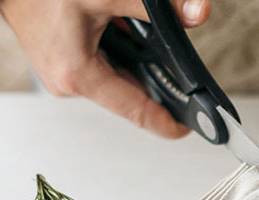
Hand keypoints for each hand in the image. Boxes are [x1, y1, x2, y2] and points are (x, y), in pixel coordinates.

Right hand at [0, 0, 210, 137]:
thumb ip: (155, 6)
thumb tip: (196, 13)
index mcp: (77, 74)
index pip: (135, 108)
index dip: (166, 121)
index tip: (189, 129)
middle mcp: (67, 83)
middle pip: (128, 94)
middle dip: (157, 82)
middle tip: (187, 84)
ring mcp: (62, 77)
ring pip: (116, 79)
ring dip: (138, 63)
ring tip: (147, 46)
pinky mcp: (61, 65)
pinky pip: (102, 67)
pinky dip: (120, 54)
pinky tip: (126, 33)